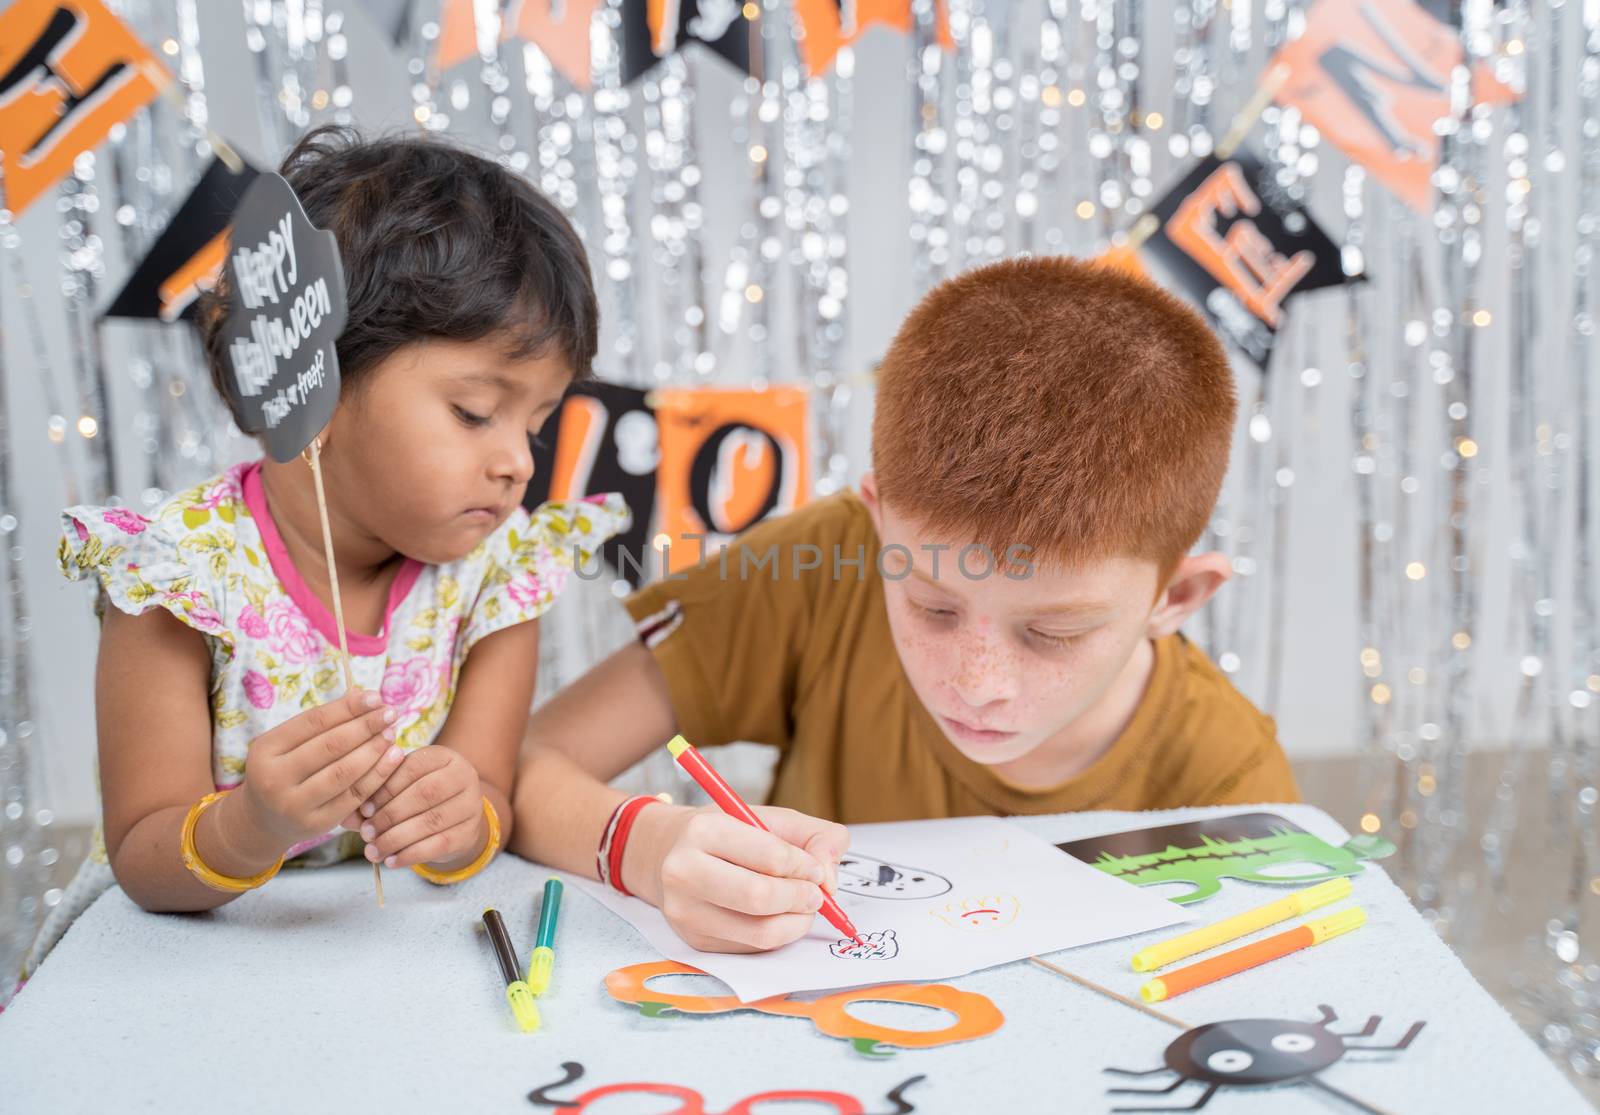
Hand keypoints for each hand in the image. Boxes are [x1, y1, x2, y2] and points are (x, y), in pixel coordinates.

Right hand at [236, 688, 402, 851]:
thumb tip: (365, 696)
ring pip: (344, 772)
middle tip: (390, 713)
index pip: (314, 721)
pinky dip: (378, 775)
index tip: (376, 697)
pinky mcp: (316, 824)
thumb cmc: (284, 769)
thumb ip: (321, 723)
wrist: (264, 820)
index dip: (348, 707)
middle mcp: (274, 779)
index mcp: (265, 750)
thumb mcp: (287, 743)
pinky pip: (354, 796)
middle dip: (366, 726)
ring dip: (375, 749)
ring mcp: (294, 805)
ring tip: (392, 733)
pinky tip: (393, 758)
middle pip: (331, 746)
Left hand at [352, 746, 486, 868]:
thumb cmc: (418, 798)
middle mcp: (464, 776)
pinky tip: (391, 861)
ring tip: (373, 851)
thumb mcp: (400, 788)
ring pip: (431, 821)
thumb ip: (374, 796)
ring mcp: (471, 804)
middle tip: (366, 833)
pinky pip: (440, 845)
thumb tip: (346, 817)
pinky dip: (411, 855)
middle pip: (425, 793)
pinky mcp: (469, 832)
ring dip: (397, 838)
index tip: (364, 808)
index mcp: (443, 756)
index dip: (386, 788)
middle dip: (390, 815)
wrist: (453, 818)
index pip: (413, 767)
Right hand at [634, 804, 849, 952]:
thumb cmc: (727, 833)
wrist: (667, 854)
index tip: (816, 868)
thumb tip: (829, 878)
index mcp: (703, 830)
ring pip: (758, 932)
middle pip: (759, 898)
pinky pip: (751, 948)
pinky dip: (777, 936)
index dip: (806, 866)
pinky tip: (778, 917)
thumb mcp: (770, 817)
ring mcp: (685, 911)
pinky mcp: (694, 941)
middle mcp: (684, 872)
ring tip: (803, 908)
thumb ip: (815, 836)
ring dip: (795, 923)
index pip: (770, 857)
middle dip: (802, 898)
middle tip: (816, 895)